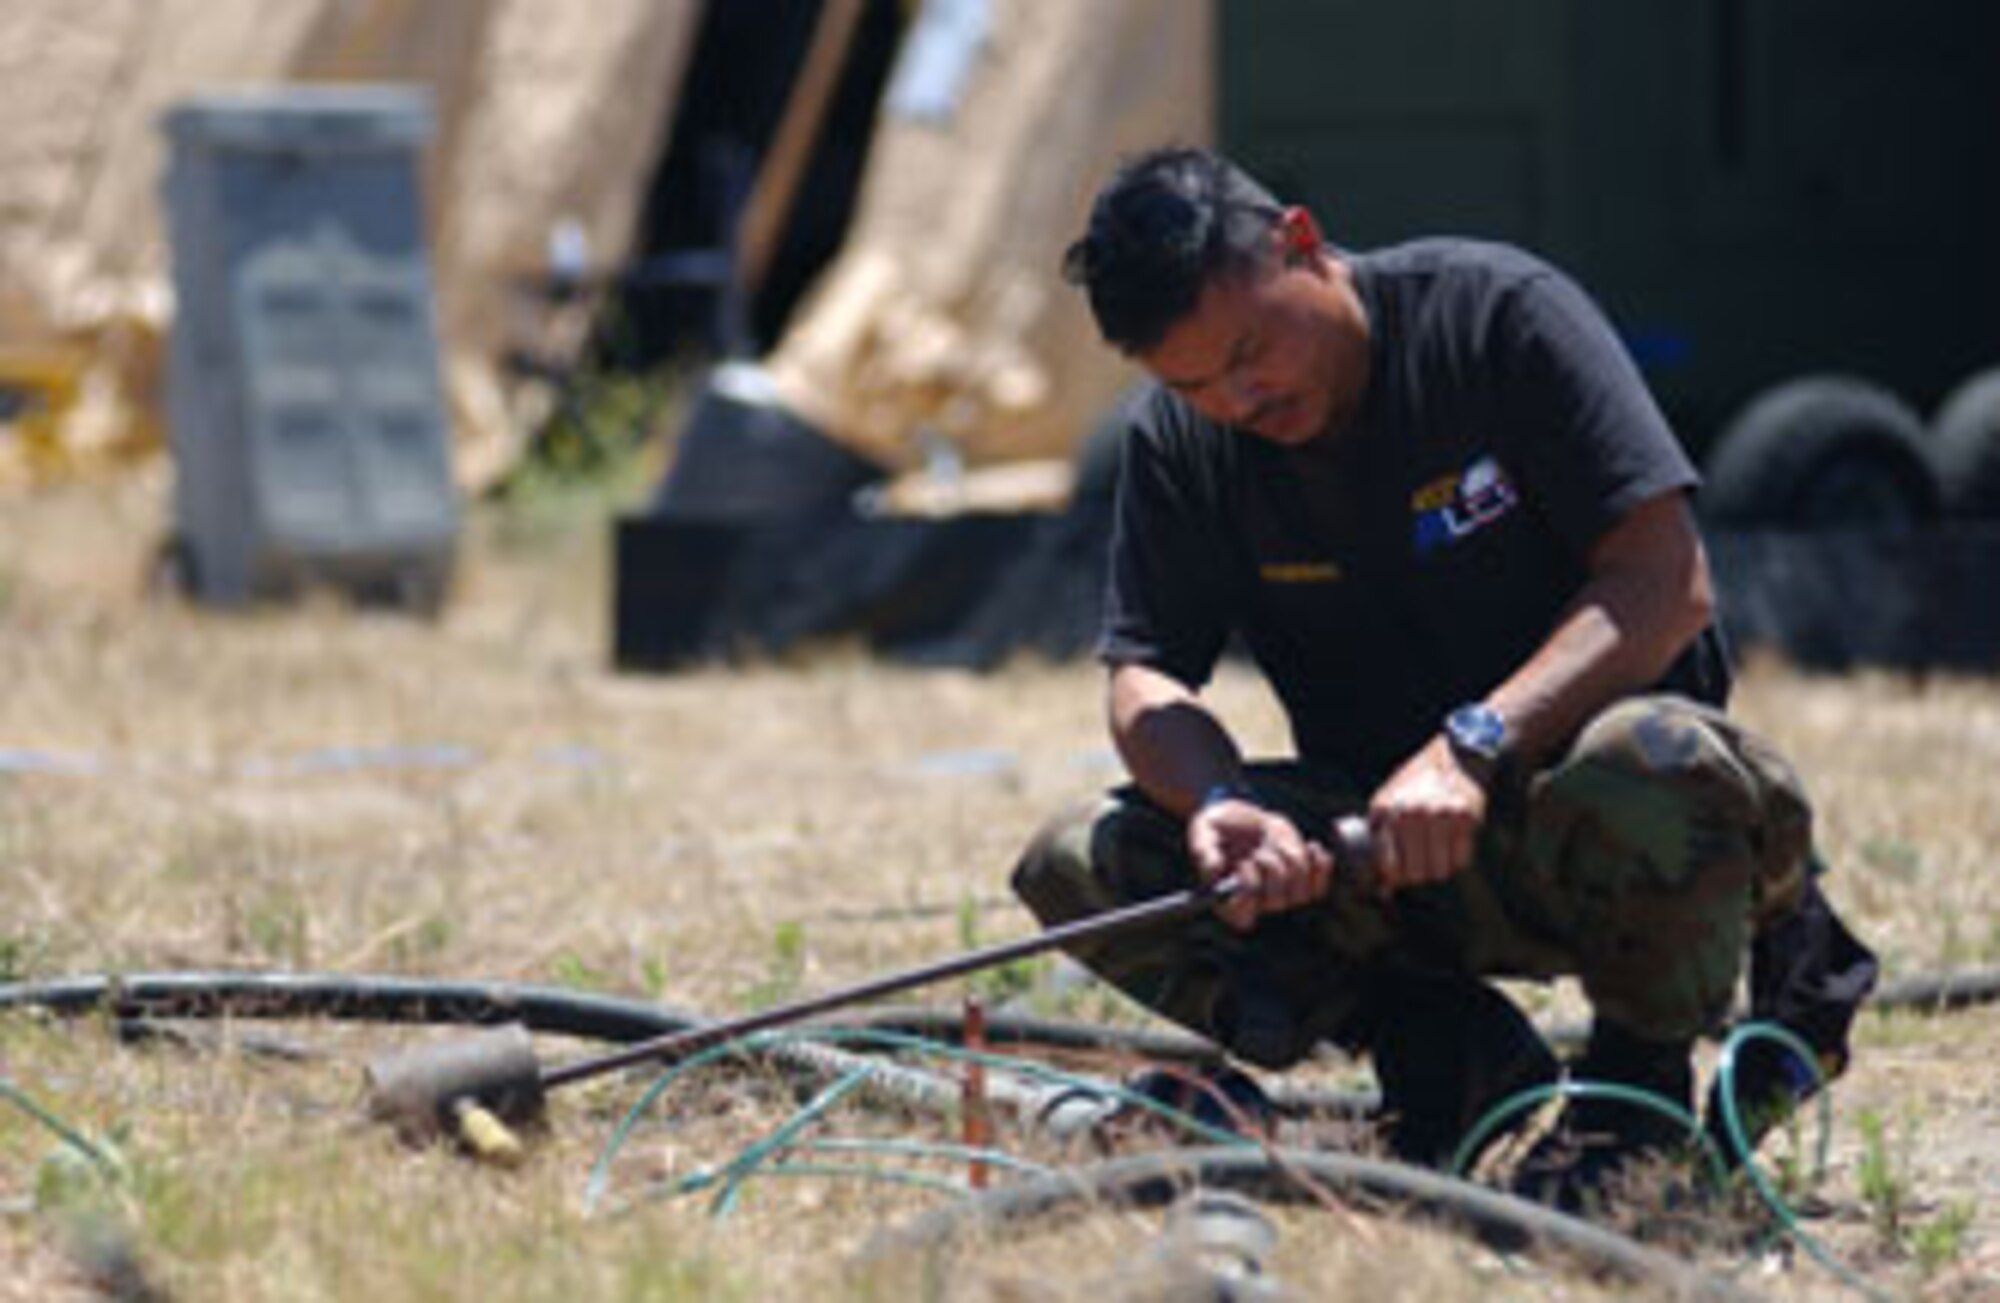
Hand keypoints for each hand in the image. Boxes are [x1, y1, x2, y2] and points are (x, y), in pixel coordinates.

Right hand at [1187, 797, 1331, 930]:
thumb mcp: (1202, 833)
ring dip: (1292, 862)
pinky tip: (1312, 846)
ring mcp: (1279, 893)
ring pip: (1300, 893)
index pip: (1243, 916)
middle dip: (1271, 869)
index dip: (1248, 891)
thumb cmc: (1216, 828)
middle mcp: (1254, 904)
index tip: (1243, 864)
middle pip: (1276, 902)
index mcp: (1226, 900)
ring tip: (1274, 843)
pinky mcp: (1298, 882)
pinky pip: (1318, 888)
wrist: (1239, 817)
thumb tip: (1214, 869)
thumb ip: (1204, 852)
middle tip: (1259, 850)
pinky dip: (1320, 867)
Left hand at [1368, 735, 1487, 893]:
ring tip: (1435, 853)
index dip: (1393, 878)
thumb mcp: (1387, 804)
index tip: (1396, 877)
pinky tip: (1451, 844)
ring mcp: (1439, 815)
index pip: (1388, 865)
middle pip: (1415, 873)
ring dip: (1437, 869)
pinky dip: (1456, 859)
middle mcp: (1412, 813)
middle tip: (1419, 864)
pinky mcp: (1465, 818)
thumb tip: (1382, 892)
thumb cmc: (1414, 786)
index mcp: (1387, 810)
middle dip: (1416, 875)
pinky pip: (1461, 860)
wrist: (1453, 759)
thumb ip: (1380, 842)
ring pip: (1440, 871)